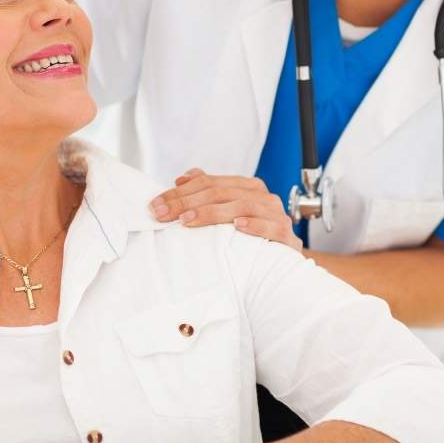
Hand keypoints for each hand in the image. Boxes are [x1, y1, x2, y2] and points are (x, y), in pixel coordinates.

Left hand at [149, 168, 302, 250]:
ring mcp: (276, 215)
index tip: (156, 204)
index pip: (209, 183)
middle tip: (163, 214)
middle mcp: (262, 197)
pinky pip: (272, 227)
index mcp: (247, 187)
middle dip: (187, 202)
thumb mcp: (227, 212)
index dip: (180, 192)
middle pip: (220, 192)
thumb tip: (181, 179)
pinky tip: (237, 227)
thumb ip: (207, 192)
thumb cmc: (251, 237)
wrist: (283, 263)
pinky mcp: (287, 237)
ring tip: (187, 220)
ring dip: (212, 212)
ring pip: (242, 206)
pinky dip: (254, 225)